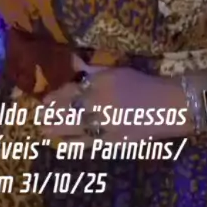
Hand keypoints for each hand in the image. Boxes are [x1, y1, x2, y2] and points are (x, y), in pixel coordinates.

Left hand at [40, 65, 186, 144]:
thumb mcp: (117, 72)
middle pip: (68, 110)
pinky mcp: (113, 141)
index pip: (71, 91)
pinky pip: (88, 144)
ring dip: (57, 130)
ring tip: (44, 131)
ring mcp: (106, 124)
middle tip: (39, 119)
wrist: (168, 105)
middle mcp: (100, 104)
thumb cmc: (143, 84)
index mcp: (101, 84)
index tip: (44, 101)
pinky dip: (73, 144)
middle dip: (51, 115)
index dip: (55, 97)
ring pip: (74, 128)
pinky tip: (62, 145)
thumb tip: (73, 61)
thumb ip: (93, 70)